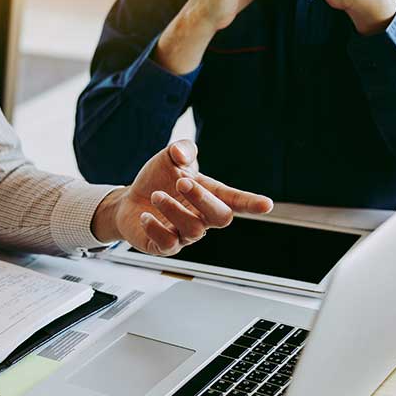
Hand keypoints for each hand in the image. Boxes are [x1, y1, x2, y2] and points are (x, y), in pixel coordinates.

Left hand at [92, 140, 273, 255]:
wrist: (129, 199)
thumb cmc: (157, 179)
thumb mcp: (169, 157)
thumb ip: (181, 149)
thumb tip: (182, 154)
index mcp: (209, 195)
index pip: (235, 200)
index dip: (250, 203)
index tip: (266, 205)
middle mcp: (201, 218)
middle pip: (220, 217)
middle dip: (203, 198)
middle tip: (182, 181)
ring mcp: (185, 235)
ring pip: (193, 230)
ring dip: (173, 209)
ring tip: (155, 195)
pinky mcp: (164, 246)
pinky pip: (168, 243)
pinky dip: (156, 228)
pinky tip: (145, 215)